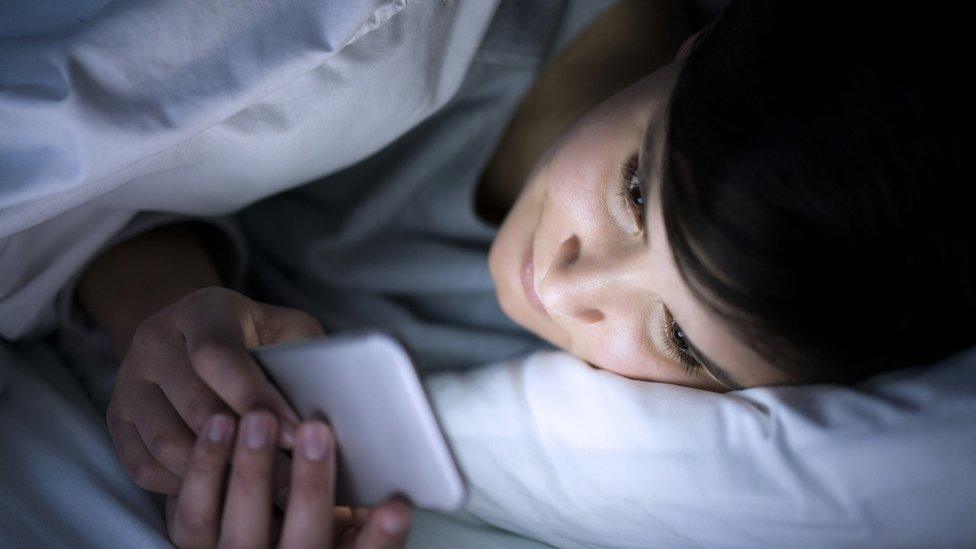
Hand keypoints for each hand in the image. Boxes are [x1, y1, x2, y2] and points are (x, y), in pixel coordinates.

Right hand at [107, 286, 323, 495]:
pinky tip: (220, 488)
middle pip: (194, 405)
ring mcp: (128, 382)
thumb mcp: (285, 328)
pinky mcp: (117, 420)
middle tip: (288, 479)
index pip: (217, 355)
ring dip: (216, 472)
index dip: (255, 397)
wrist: (193, 336)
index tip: (293, 433)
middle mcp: (154, 341)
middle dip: (245, 446)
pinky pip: (144, 466)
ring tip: (261, 490)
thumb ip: (304, 353)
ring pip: (167, 442)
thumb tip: (323, 400)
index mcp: (200, 311)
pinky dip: (182, 485)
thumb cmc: (256, 337)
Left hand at [166, 412, 411, 547]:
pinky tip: (218, 425)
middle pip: (301, 542)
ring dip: (250, 470)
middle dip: (310, 487)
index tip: (397, 505)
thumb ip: (361, 513)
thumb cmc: (301, 535)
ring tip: (258, 420)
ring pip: (239, 529)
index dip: (382, 536)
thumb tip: (389, 468)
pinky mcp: (194, 547)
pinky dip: (203, 467)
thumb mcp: (340, 532)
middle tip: (316, 433)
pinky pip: (192, 515)